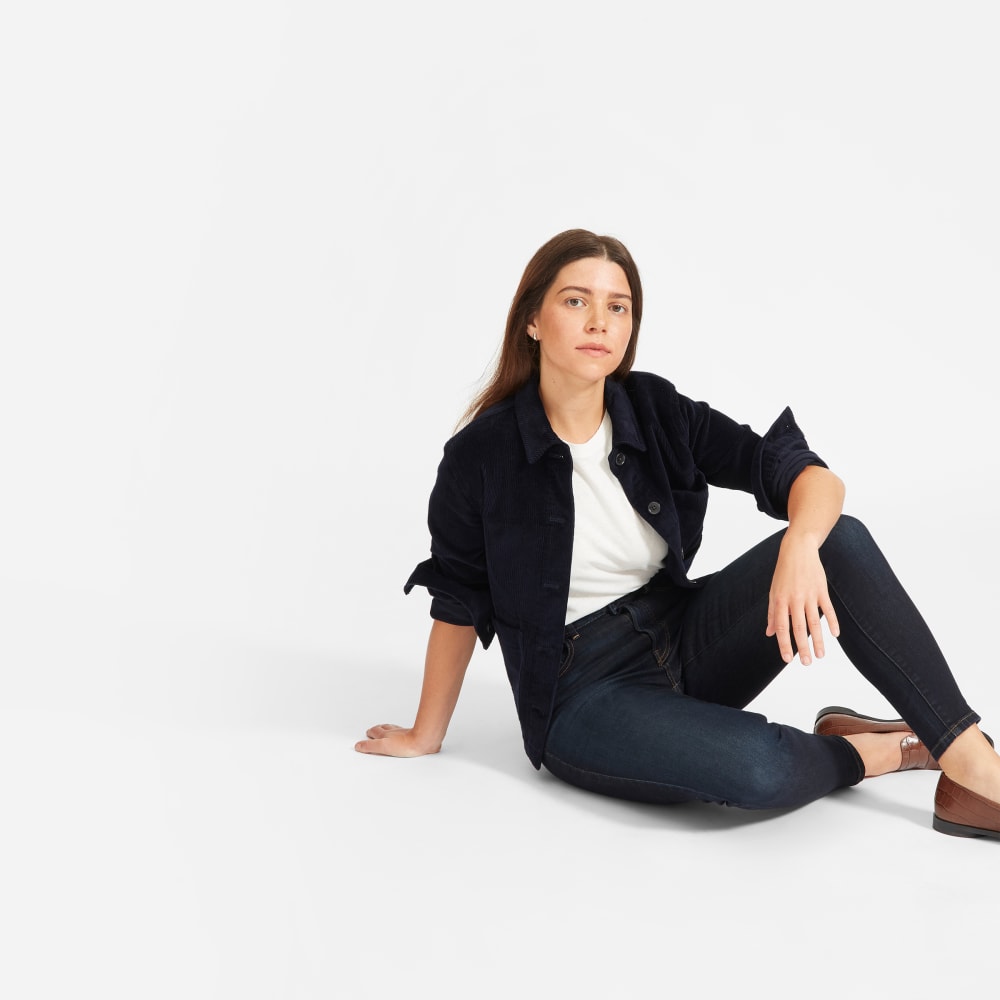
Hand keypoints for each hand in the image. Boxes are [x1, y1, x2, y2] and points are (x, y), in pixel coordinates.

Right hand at [354, 724, 441, 756]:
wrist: (423, 741)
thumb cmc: (406, 744)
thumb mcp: (383, 747)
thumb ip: (370, 747)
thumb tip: (358, 746)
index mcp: (385, 735)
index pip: (375, 732)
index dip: (370, 732)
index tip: (367, 732)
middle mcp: (394, 732)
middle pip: (383, 728)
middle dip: (378, 729)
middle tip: (374, 729)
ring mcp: (404, 733)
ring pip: (393, 729)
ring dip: (388, 728)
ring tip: (385, 729)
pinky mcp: (413, 735)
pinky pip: (404, 731)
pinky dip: (399, 732)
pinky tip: (403, 734)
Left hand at [765, 535, 840, 664]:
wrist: (798, 550)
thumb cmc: (783, 573)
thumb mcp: (773, 591)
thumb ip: (772, 613)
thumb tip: (769, 633)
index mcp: (779, 600)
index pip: (782, 627)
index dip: (784, 644)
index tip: (787, 659)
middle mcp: (794, 599)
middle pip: (799, 628)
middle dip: (802, 647)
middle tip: (806, 663)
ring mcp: (809, 595)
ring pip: (814, 622)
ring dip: (818, 640)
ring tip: (820, 656)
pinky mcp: (822, 590)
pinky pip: (828, 609)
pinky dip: (832, 622)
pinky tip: (835, 635)